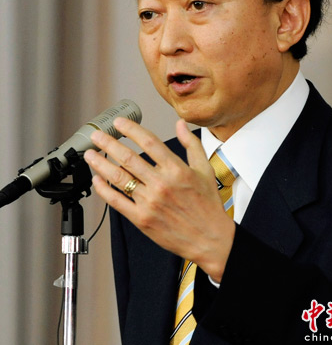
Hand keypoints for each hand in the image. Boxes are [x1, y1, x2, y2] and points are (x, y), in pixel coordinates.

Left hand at [84, 118, 234, 282]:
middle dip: (108, 143)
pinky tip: (96, 180)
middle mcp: (161, 184)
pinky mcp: (141, 219)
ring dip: (101, 164)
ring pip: (119, 178)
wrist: (209, 239)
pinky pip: (117, 202)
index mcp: (176, 169)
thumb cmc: (207, 205)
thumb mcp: (205, 169)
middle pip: (128, 157)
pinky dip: (104, 190)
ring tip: (90, 154)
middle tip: (97, 135)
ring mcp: (149, 202)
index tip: (119, 123)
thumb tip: (180, 124)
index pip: (148, 142)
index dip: (131, 129)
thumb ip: (191, 144)